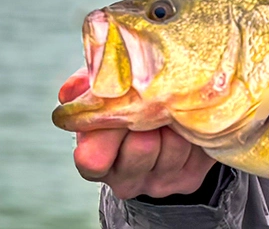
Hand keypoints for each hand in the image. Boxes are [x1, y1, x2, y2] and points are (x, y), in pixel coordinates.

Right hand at [59, 69, 217, 198]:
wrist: (172, 120)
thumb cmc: (132, 99)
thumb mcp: (108, 88)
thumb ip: (89, 84)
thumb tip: (71, 91)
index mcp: (96, 158)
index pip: (92, 159)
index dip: (109, 128)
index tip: (120, 104)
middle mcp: (125, 179)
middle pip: (142, 147)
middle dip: (151, 116)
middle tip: (156, 96)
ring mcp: (158, 183)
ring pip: (174, 145)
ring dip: (176, 119)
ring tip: (173, 107)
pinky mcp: (188, 180)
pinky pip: (197, 151)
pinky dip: (195, 129)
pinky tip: (187, 121)